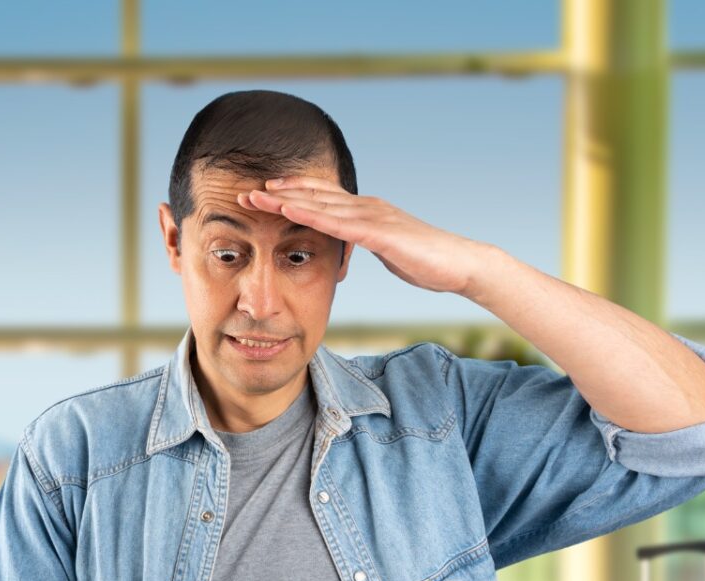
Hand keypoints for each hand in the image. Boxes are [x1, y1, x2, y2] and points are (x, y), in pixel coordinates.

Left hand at [239, 175, 494, 296]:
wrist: (460, 265)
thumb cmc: (426, 261)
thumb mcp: (387, 249)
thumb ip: (366, 242)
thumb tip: (349, 244)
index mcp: (366, 211)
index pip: (322, 198)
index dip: (291, 194)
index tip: (262, 195)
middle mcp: (366, 206)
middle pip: (314, 195)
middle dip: (278, 193)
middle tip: (244, 192)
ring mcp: (372, 216)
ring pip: (320, 204)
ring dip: (285, 200)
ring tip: (255, 197)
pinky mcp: (378, 232)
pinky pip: (337, 222)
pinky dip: (310, 214)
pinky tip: (288, 211)